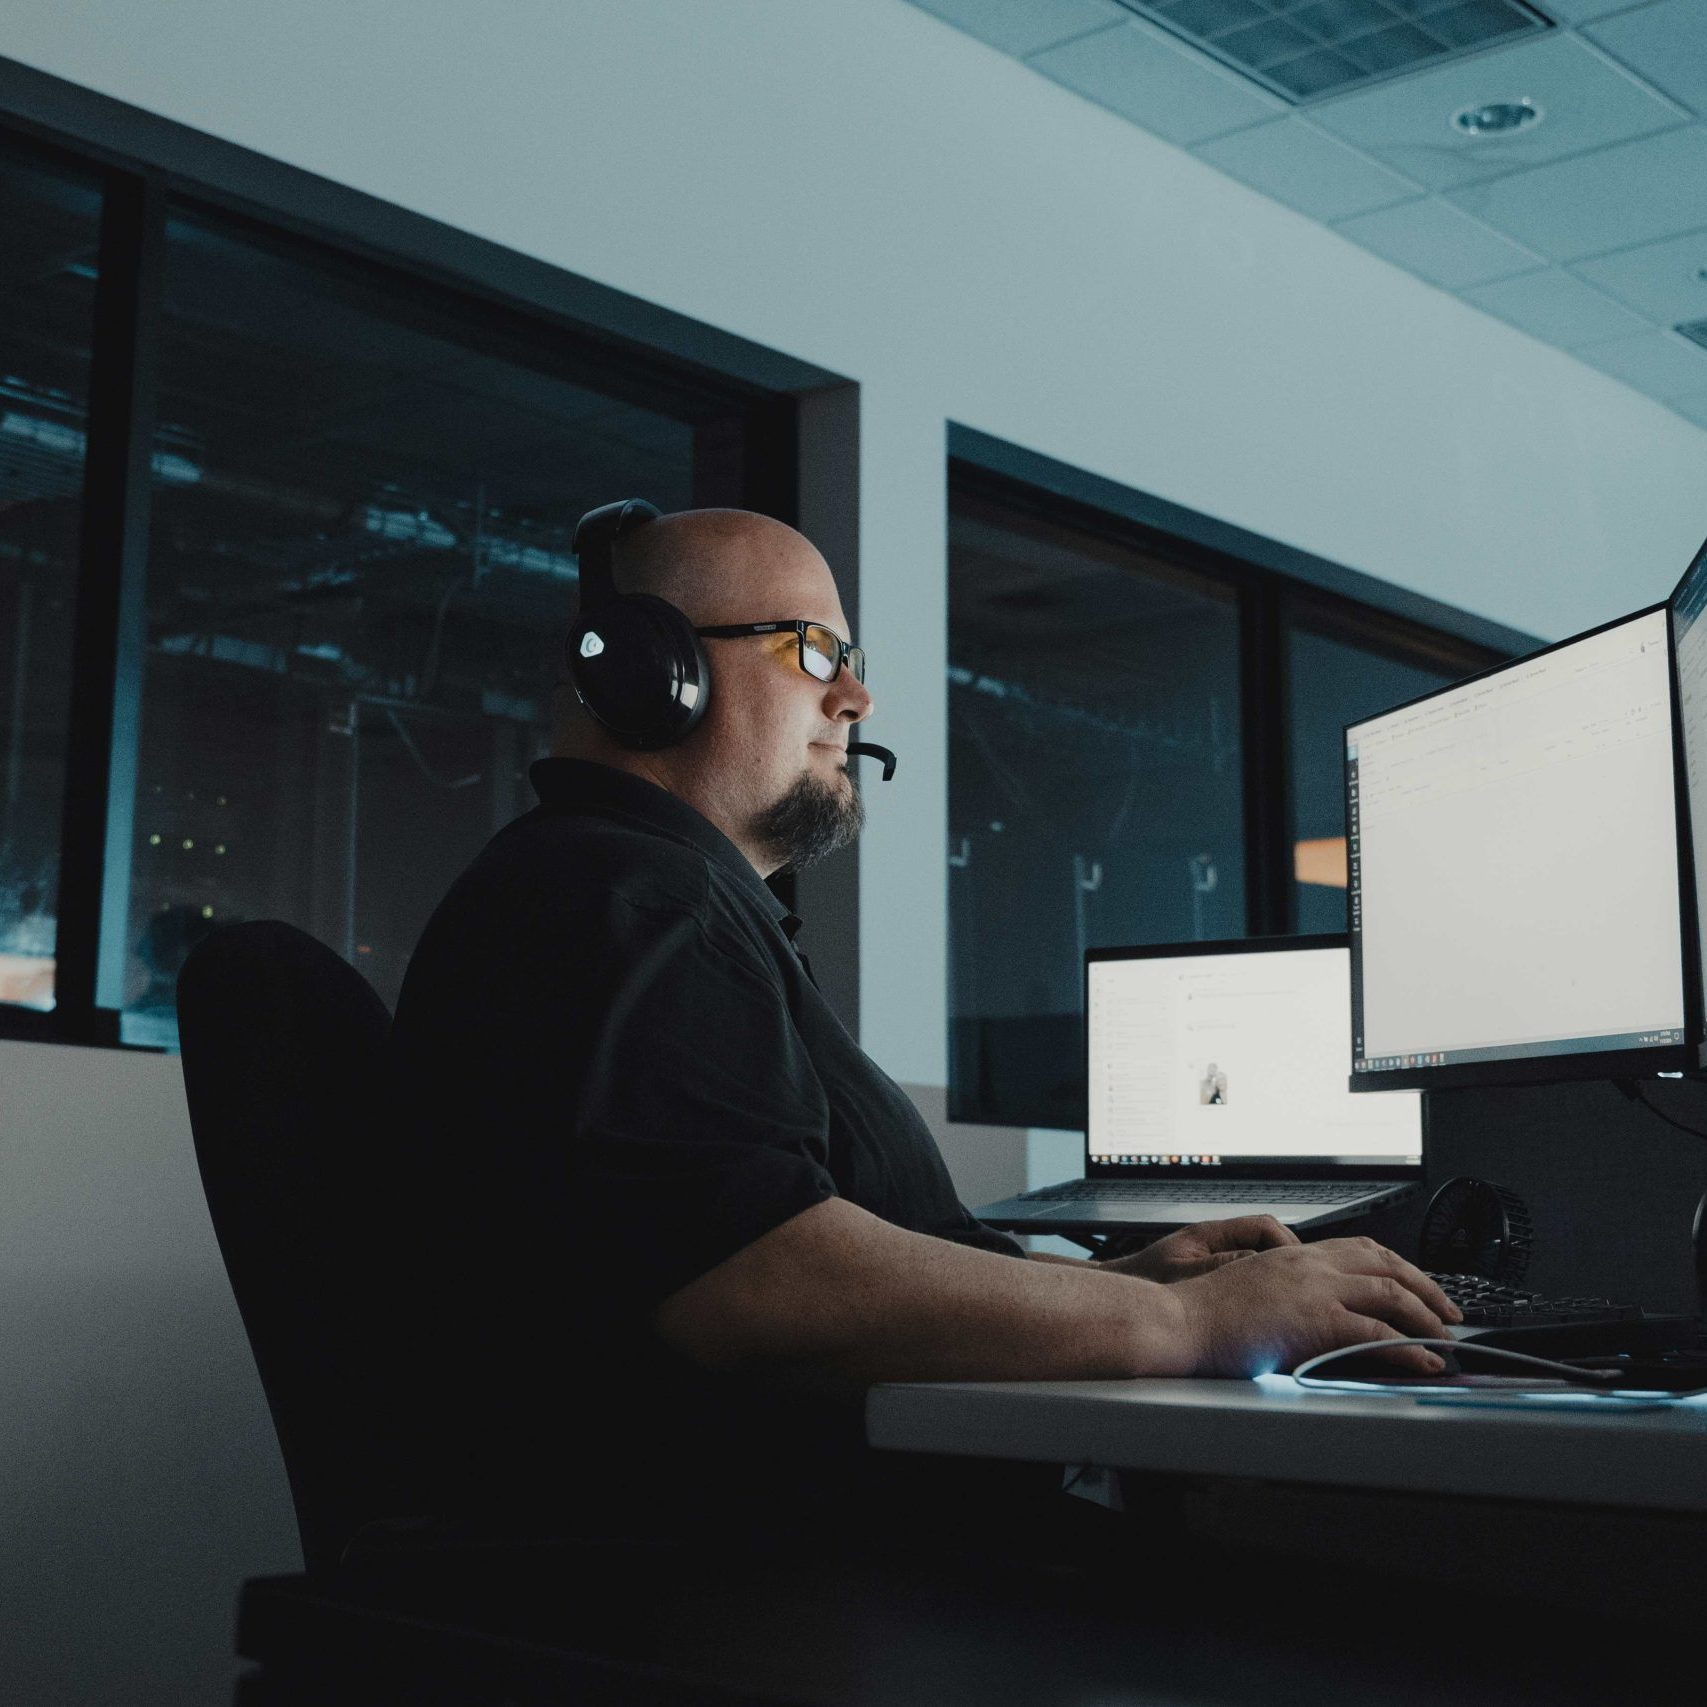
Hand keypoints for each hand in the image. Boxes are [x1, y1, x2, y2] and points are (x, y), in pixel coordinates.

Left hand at [1102, 1215, 1299, 1283]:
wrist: (1122, 1299)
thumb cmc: (1144, 1282)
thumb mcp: (1183, 1274)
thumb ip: (1220, 1265)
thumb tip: (1257, 1262)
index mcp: (1210, 1234)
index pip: (1264, 1227)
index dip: (1286, 1245)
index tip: (1298, 1268)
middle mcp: (1216, 1242)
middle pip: (1268, 1240)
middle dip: (1288, 1261)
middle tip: (1301, 1287)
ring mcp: (1216, 1258)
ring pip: (1261, 1258)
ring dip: (1276, 1275)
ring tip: (1288, 1299)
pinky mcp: (1214, 1276)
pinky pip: (1248, 1275)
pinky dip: (1261, 1287)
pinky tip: (1266, 1309)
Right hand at [1171, 1235, 1463, 1377]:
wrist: (1177, 1321)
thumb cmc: (1202, 1314)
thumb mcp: (1250, 1288)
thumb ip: (1285, 1291)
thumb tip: (1310, 1313)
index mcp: (1292, 1254)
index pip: (1361, 1248)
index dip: (1398, 1266)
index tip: (1417, 1285)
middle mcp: (1308, 1263)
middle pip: (1386, 1264)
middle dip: (1426, 1287)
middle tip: (1448, 1313)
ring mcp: (1313, 1289)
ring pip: (1390, 1293)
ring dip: (1426, 1318)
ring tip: (1445, 1340)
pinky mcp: (1314, 1320)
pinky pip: (1377, 1332)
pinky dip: (1409, 1348)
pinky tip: (1424, 1360)